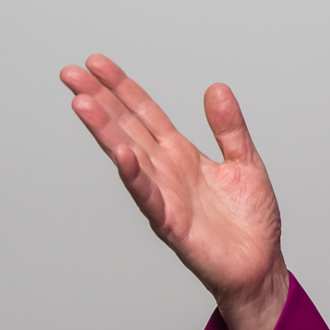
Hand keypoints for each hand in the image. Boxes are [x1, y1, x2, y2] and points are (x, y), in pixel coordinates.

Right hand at [60, 54, 286, 329]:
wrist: (259, 265)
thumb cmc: (250, 222)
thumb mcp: (245, 163)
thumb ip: (229, 128)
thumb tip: (216, 88)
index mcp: (181, 155)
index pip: (144, 114)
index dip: (122, 88)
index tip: (97, 63)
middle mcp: (166, 172)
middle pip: (127, 129)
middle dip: (100, 101)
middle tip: (70, 74)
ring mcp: (164, 196)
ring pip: (128, 157)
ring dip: (105, 131)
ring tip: (82, 103)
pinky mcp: (171, 223)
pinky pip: (149, 197)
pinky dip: (135, 176)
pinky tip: (120, 154)